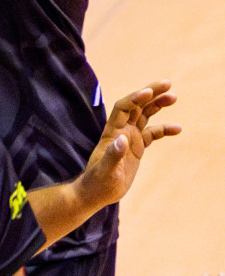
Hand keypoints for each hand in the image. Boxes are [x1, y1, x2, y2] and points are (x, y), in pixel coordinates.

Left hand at [73, 80, 179, 209]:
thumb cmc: (98, 182)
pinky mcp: (137, 148)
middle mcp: (121, 130)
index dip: (135, 98)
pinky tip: (178, 128)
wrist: (97, 192)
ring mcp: (129, 138)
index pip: (124, 108)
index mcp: (112, 132)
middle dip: (150, 93)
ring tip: (174, 96)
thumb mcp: (105, 171)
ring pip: (145, 115)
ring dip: (158, 105)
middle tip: (168, 83)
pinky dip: (164, 129)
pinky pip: (152, 133)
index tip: (149, 91)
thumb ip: (113, 155)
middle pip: (136, 106)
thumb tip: (122, 139)